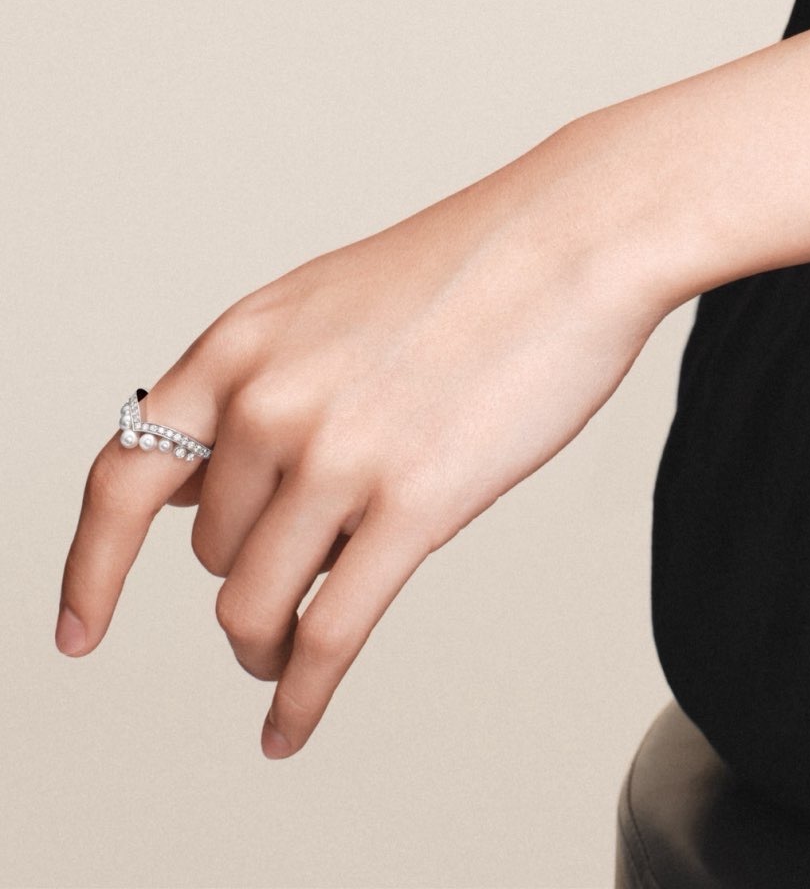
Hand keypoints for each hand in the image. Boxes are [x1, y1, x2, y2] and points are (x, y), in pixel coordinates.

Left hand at [57, 116, 668, 754]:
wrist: (580, 234)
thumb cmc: (473, 266)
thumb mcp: (322, 304)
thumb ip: (250, 389)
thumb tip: (185, 491)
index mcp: (241, 344)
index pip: (121, 478)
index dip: (89, 568)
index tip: (80, 629)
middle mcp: (271, 400)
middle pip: (209, 557)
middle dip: (249, 576)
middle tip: (301, 570)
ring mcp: (339, 454)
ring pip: (252, 609)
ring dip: (267, 644)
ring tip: (291, 647)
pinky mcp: (412, 503)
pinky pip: (323, 639)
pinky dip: (297, 700)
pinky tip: (288, 725)